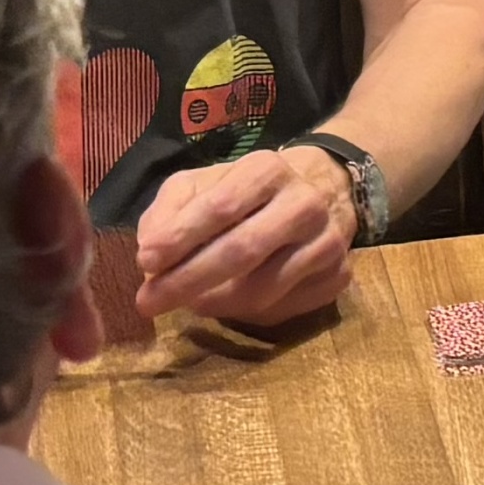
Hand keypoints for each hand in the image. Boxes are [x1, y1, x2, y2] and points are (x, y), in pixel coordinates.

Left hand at [134, 145, 359, 327]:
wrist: (321, 192)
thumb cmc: (247, 191)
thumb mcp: (204, 183)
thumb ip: (171, 208)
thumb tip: (150, 249)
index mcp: (268, 170)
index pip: (221, 206)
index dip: (180, 236)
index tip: (145, 262)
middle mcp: (304, 204)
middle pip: (242, 251)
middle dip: (188, 281)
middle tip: (149, 303)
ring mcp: (327, 243)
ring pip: (262, 290)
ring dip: (214, 303)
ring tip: (186, 304)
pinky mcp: (338, 277)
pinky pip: (283, 308)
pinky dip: (245, 314)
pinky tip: (227, 304)